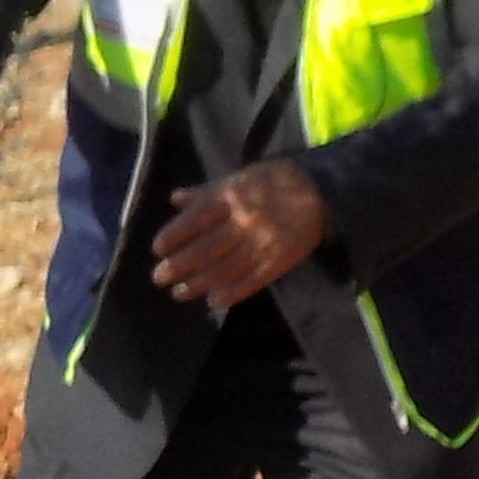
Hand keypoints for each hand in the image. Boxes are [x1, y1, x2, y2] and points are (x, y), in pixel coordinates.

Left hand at [150, 162, 329, 305]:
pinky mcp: (279, 262)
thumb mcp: (239, 177)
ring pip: (226, 269)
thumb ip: (207, 191)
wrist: (321, 193)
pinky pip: (252, 281)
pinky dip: (232, 293)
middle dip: (180, 265)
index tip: (158, 249)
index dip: (175, 235)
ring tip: (178, 293)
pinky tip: (213, 301)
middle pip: (207, 248)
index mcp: (233, 196)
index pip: (197, 219)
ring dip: (199, 284)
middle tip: (159, 277)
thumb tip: (175, 198)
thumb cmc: (272, 182)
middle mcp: (246, 221)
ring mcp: (263, 244)